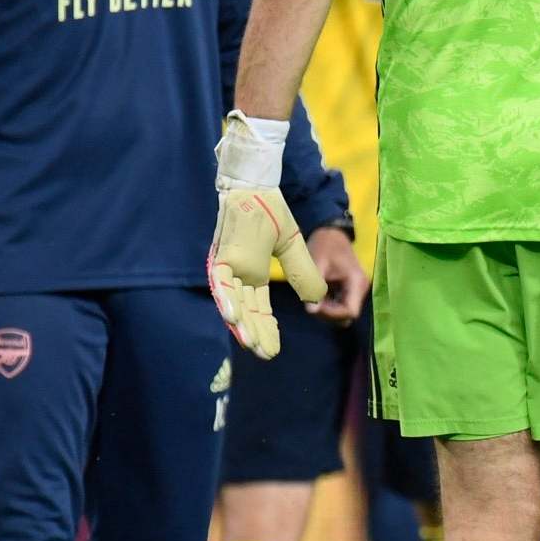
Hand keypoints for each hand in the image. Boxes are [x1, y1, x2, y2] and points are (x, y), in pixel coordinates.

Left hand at [207, 189, 325, 359]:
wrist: (258, 186)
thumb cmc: (271, 212)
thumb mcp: (294, 247)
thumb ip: (304, 273)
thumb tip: (316, 300)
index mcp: (255, 275)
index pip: (260, 309)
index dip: (267, 329)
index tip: (274, 350)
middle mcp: (240, 276)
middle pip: (248, 311)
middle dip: (256, 333)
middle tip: (264, 354)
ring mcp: (230, 267)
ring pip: (233, 302)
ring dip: (241, 323)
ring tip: (250, 343)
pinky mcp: (222, 257)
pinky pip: (223, 282)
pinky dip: (227, 299)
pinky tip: (233, 316)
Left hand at [305, 226, 369, 324]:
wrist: (331, 233)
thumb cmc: (325, 245)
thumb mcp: (317, 264)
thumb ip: (314, 287)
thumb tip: (311, 311)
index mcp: (357, 282)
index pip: (350, 311)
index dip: (332, 314)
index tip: (315, 306)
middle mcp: (360, 289)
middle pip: (347, 316)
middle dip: (328, 314)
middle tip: (311, 303)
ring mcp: (356, 290)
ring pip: (343, 313)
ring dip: (327, 311)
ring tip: (313, 298)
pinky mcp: (349, 290)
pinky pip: (340, 305)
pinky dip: (328, 305)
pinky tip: (318, 295)